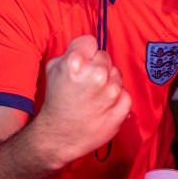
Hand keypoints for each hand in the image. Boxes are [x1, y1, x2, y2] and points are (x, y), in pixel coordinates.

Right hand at [35, 35, 131, 166]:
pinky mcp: (122, 107)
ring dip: (108, 83)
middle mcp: (96, 74)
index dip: (85, 52)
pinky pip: (125, 93)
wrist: (58, 137)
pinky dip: (117, 99)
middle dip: (97, 67)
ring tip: (93, 97)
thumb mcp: (53, 69)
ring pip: (116, 74)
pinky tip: (102, 107)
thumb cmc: (56, 102)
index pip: (90, 41)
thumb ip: (71, 53)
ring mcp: (111, 91)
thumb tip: (87, 48)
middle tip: (86, 84)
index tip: (82, 62)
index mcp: (75, 62)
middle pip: (105, 57)